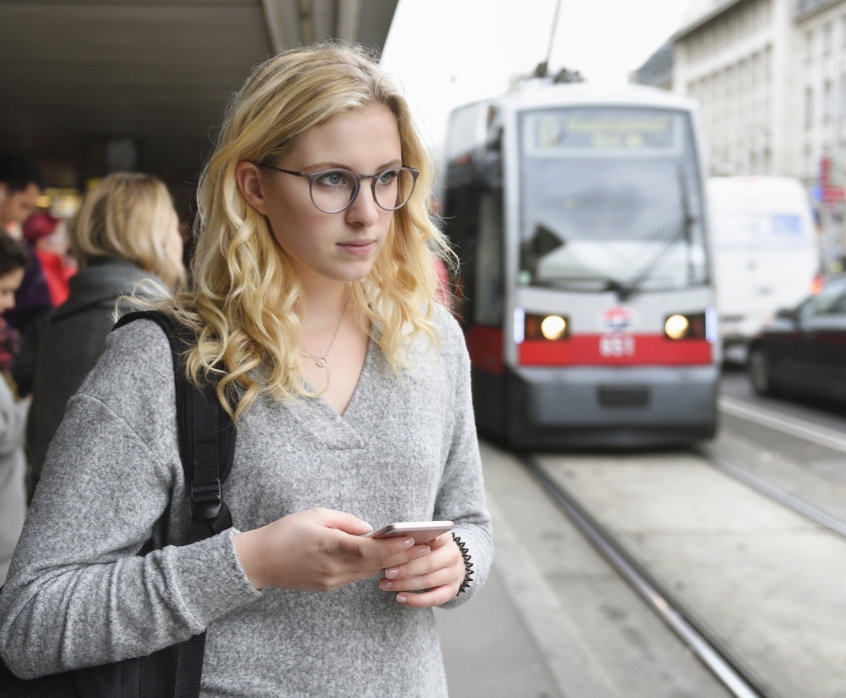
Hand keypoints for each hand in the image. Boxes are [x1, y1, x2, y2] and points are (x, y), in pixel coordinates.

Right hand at [233, 508, 430, 590]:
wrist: (259, 561)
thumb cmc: (286, 532)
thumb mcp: (316, 515)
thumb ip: (346, 522)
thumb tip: (370, 530)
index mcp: (330, 547)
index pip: (369, 550)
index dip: (393, 547)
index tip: (413, 539)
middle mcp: (333, 569)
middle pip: (374, 564)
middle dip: (402, 556)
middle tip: (426, 547)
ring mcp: (331, 581)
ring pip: (368, 572)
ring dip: (391, 563)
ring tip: (413, 552)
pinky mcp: (327, 587)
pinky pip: (356, 576)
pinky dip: (372, 568)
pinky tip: (388, 560)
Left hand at [377, 532, 464, 606]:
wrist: (448, 562)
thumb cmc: (427, 548)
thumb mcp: (423, 538)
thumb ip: (411, 539)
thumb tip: (389, 540)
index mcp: (445, 538)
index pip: (435, 537)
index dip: (421, 542)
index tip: (403, 545)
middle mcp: (452, 555)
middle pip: (429, 563)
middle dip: (406, 569)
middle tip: (387, 572)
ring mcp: (454, 573)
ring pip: (428, 581)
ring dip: (405, 584)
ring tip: (385, 584)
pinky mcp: (452, 590)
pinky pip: (434, 598)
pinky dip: (416, 600)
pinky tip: (400, 598)